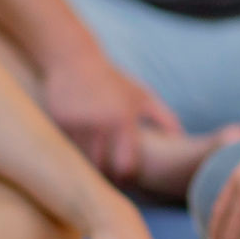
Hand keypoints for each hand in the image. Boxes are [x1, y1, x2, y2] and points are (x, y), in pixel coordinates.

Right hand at [43, 48, 181, 181]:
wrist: (74, 59)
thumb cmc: (114, 81)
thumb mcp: (142, 96)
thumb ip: (164, 119)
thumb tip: (181, 140)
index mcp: (123, 119)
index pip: (125, 166)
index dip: (126, 177)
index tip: (126, 178)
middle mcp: (99, 123)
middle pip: (101, 168)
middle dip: (105, 176)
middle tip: (108, 179)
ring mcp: (76, 123)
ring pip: (81, 161)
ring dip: (87, 166)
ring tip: (93, 169)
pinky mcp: (57, 122)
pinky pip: (65, 149)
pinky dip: (72, 152)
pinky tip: (76, 151)